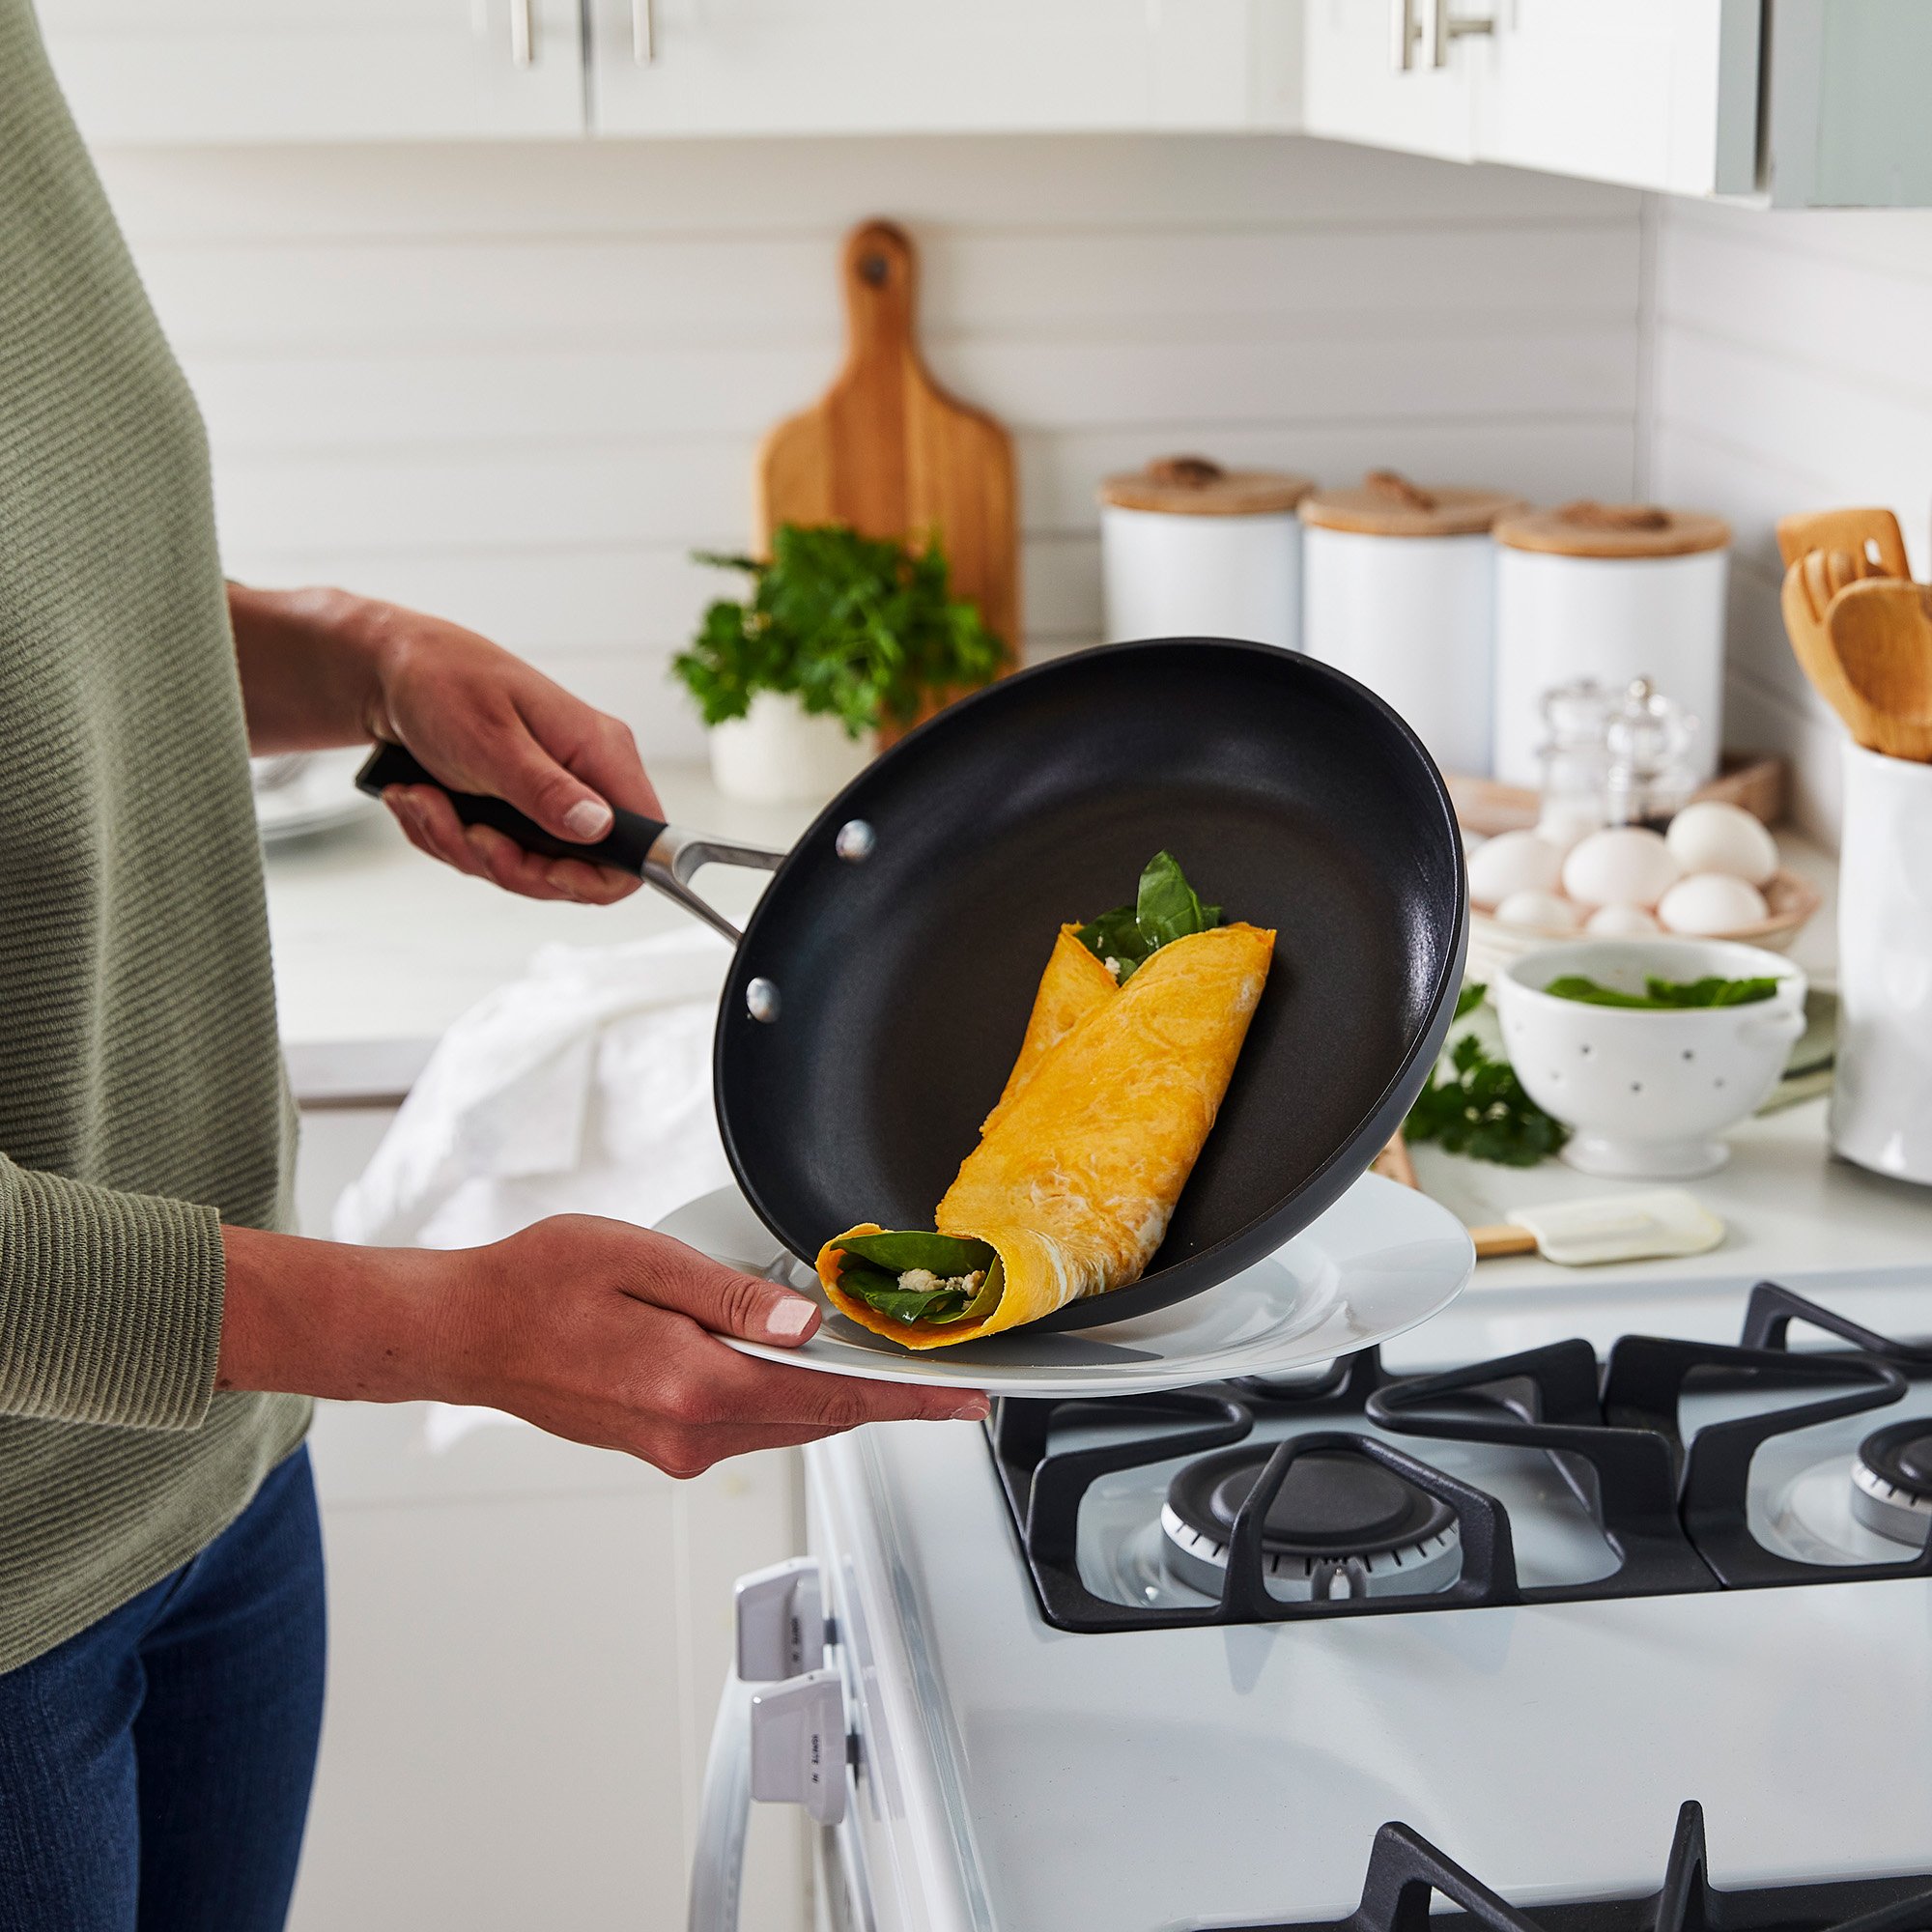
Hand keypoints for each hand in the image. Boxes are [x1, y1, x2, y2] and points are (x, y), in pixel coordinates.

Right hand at [218, 1216, 986, 1476]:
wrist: (465, 1332)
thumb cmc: (537, 1285)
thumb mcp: (643, 1260)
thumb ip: (733, 1296)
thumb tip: (808, 1324)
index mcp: (694, 1385)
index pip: (829, 1399)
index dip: (905, 1399)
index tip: (961, 1401)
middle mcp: (690, 1432)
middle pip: (817, 1419)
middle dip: (881, 1397)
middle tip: (940, 1376)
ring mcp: (674, 1447)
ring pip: (784, 1423)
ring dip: (831, 1396)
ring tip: (877, 1361)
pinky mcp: (661, 1445)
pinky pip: (747, 1423)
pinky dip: (784, 1398)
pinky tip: (792, 1362)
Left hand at [362, 606, 659, 905]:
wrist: (391, 669)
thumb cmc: (442, 681)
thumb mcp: (490, 739)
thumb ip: (545, 789)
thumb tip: (599, 828)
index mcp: (600, 753)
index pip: (643, 841)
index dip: (603, 876)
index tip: (548, 872)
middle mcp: (585, 780)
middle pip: (579, 871)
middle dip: (511, 865)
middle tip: (467, 834)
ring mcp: (549, 798)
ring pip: (526, 869)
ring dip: (463, 847)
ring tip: (424, 800)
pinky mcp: (515, 810)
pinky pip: (491, 855)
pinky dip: (447, 837)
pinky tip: (421, 799)